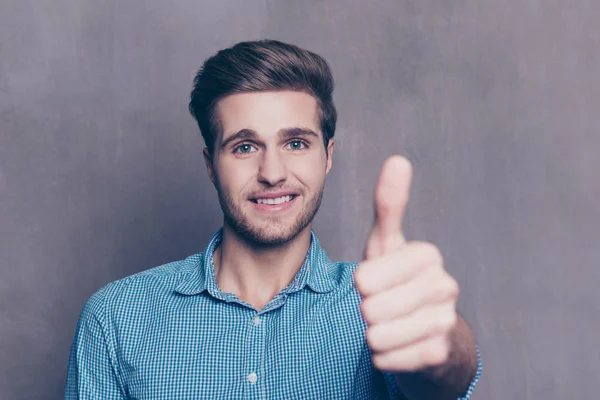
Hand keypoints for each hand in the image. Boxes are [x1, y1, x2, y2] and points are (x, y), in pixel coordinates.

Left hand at [354, 155, 459, 371]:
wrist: (428, 336)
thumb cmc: (399, 283)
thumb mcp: (387, 245)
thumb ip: (389, 205)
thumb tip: (398, 159)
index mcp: (427, 255)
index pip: (365, 278)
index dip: (362, 284)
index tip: (375, 283)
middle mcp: (444, 286)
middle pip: (370, 308)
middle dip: (368, 311)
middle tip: (384, 306)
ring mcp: (446, 321)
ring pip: (377, 335)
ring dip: (374, 335)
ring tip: (391, 326)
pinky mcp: (440, 354)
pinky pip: (387, 359)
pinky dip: (383, 357)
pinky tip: (399, 347)